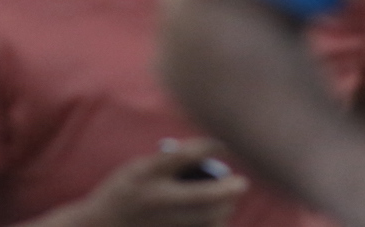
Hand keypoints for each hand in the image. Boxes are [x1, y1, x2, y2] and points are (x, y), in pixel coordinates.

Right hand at [79, 138, 247, 226]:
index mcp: (147, 172)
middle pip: (205, 196)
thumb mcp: (137, 168)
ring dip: (223, 211)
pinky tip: (214, 220)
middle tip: (242, 183)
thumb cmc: (121, 191)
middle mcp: (156, 197)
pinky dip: (210, 226)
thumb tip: (206, 161)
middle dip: (229, 189)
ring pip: (207, 220)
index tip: (222, 146)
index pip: (186, 155)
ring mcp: (161, 222)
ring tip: (228, 203)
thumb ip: (167, 163)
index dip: (209, 147)